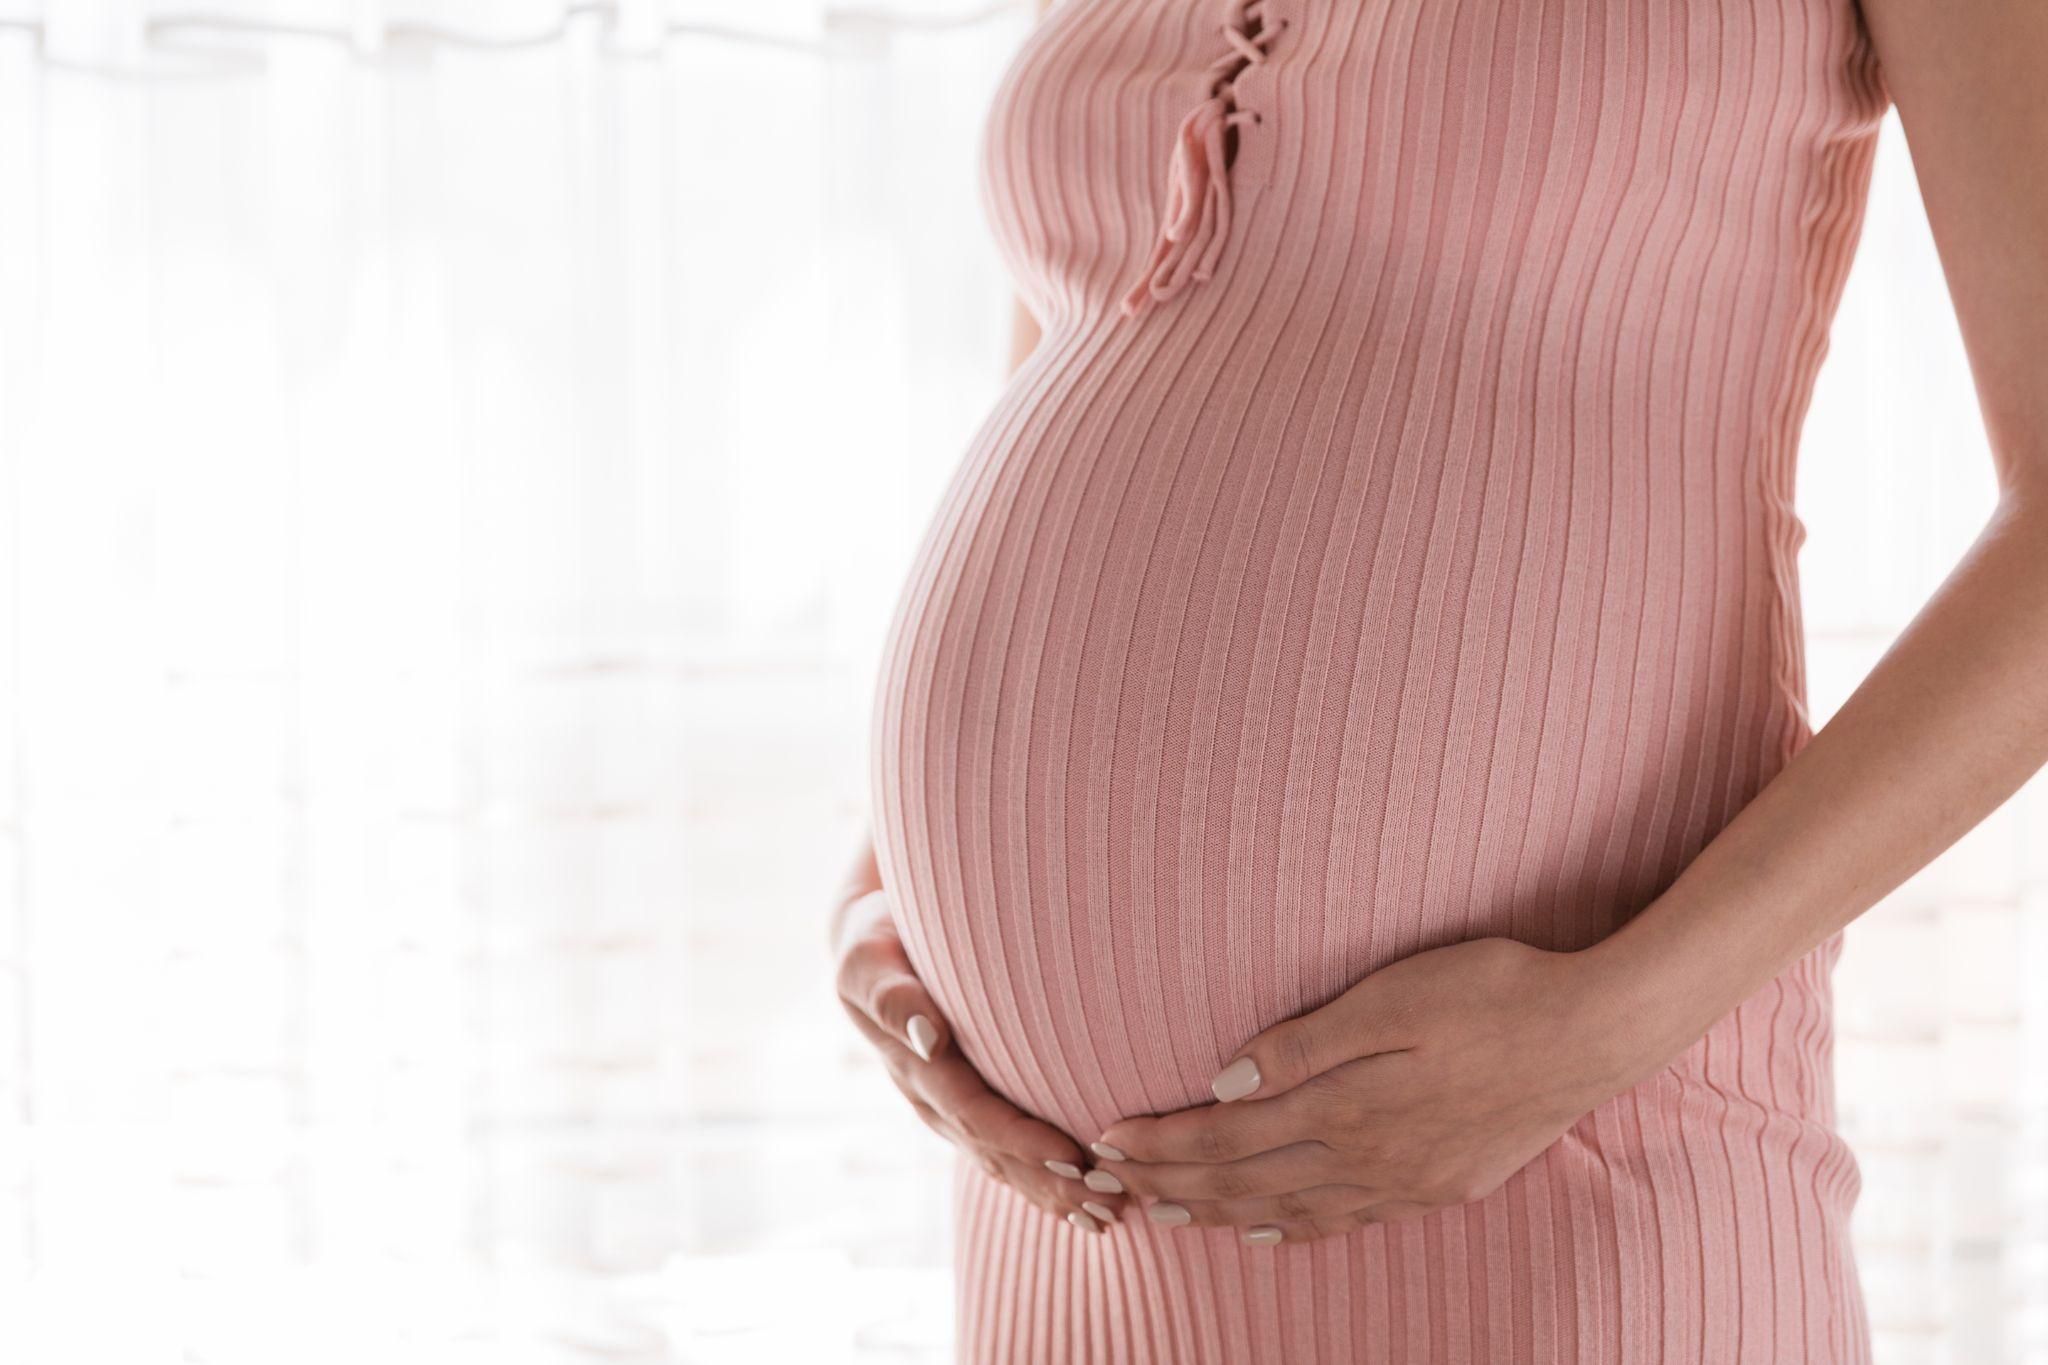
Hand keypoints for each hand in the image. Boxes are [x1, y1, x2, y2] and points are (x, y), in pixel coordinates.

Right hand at [834, 888, 1126, 1232]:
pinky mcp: (965, 1105)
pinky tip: (1084, 1201)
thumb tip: (927, 1037)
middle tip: (1111, 1202)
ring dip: (1054, 1192)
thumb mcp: (867, 962)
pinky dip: (1044, 1179)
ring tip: (1109, 1215)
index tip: (1075, 1158)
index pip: (974, 1114)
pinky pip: (1005, 1151)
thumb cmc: (875, 940)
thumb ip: (891, 997)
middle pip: (995, 1153)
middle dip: (1052, 1182)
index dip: (1023, 1141)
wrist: (871, 942)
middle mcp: (931, 1100)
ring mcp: (947, 1109)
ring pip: (1002, 1163)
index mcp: (914, 1068)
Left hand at [1089, 937, 1640, 1244]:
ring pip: (1286, 1209)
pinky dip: (1294, 1229)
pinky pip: (1345, 1220)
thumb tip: (1220, 1085)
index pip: (1225, 1137)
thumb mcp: (1393, 997)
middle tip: (1107, 1183)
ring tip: (1162, 1215)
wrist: (1595, 1032)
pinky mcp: (1438, 1185)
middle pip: (1243, 1180)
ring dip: (1217, 1212)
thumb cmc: (1492, 992)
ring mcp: (1404, 1180)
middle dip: (1169, 1183)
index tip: (1104, 1142)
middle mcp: (1366, 1157)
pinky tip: (1269, 1234)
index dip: (1160, 1143)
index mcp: (1345, 1106)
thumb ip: (1303, 1045)